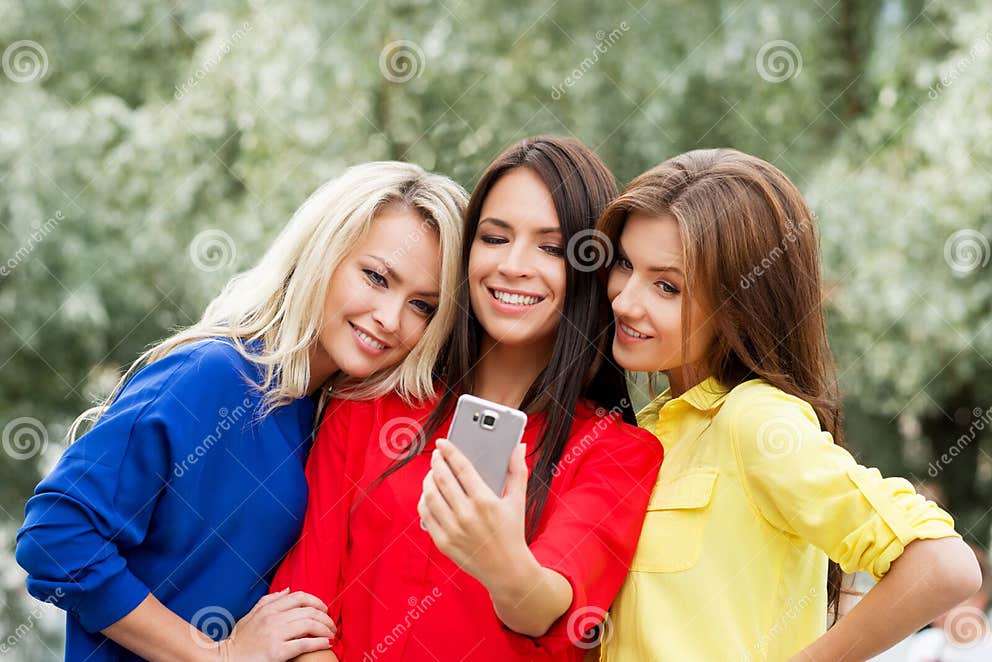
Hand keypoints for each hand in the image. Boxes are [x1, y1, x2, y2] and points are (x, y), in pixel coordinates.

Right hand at [216, 588, 334, 660]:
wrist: (225, 660)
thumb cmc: (239, 640)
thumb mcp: (250, 616)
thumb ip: (268, 601)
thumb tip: (287, 590)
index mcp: (268, 608)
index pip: (299, 597)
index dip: (316, 601)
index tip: (324, 609)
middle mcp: (273, 618)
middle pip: (309, 611)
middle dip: (325, 617)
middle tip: (332, 625)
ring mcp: (275, 634)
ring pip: (309, 625)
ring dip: (325, 629)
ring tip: (331, 634)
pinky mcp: (277, 651)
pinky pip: (304, 644)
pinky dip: (319, 642)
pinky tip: (327, 643)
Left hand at [417, 439, 530, 584]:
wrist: (506, 569)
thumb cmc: (512, 532)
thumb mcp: (517, 501)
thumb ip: (517, 471)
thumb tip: (519, 447)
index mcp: (485, 502)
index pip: (462, 469)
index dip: (450, 452)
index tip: (443, 443)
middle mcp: (467, 515)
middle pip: (443, 480)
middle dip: (436, 463)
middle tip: (436, 456)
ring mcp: (453, 530)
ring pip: (430, 496)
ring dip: (428, 480)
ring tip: (432, 473)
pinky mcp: (443, 542)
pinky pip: (426, 515)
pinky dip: (425, 501)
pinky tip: (429, 494)